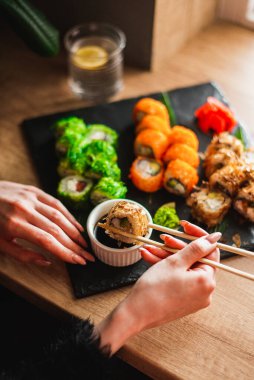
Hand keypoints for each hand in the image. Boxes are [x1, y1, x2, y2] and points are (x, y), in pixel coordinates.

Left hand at [0, 181, 93, 265]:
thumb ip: (23, 255)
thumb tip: (48, 262)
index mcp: (14, 225)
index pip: (47, 241)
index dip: (66, 253)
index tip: (78, 262)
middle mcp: (25, 209)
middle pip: (57, 230)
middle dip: (75, 246)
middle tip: (88, 256)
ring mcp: (30, 197)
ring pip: (59, 215)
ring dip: (75, 231)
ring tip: (85, 244)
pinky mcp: (33, 190)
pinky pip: (55, 202)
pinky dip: (68, 215)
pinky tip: (76, 226)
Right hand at [96, 224, 219, 354]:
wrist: (135, 315)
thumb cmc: (155, 288)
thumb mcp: (175, 262)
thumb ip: (196, 248)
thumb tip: (214, 238)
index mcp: (207, 281)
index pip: (210, 251)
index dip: (196, 236)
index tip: (183, 227)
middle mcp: (204, 291)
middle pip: (194, 260)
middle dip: (175, 247)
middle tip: (161, 239)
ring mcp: (194, 298)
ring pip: (183, 268)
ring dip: (166, 256)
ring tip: (148, 249)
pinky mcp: (183, 301)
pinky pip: (178, 279)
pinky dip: (165, 269)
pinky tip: (149, 258)